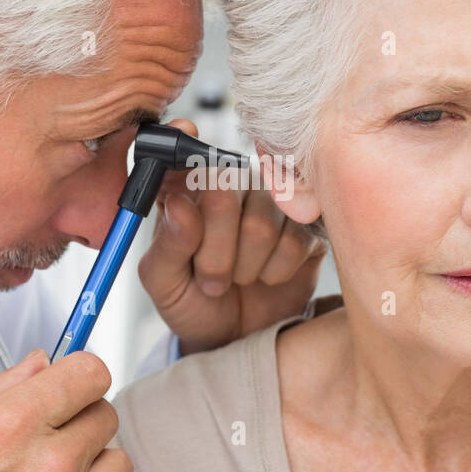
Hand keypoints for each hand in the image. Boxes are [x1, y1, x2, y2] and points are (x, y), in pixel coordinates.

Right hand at [0, 348, 130, 471]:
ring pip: (116, 466)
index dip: (78, 374)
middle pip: (106, 415)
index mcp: (13, 428)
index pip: (90, 372)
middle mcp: (51, 468)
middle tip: (52, 434)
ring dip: (91, 466)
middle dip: (80, 418)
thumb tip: (36, 366)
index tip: (72, 382)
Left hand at [138, 119, 326, 355]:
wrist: (234, 338)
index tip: (184, 132)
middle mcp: (231, 184)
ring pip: (260, 224)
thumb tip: (180, 205)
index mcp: (186, 188)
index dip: (182, 138)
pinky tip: (267, 277)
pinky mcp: (307, 226)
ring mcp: (272, 201)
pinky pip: (294, 241)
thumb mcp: (163, 284)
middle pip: (224, 191)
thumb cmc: (193, 303)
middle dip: (214, 251)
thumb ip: (167, 246)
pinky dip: (275, 272)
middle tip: (210, 279)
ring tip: (238, 280)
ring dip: (244, 267)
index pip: (182, 152)